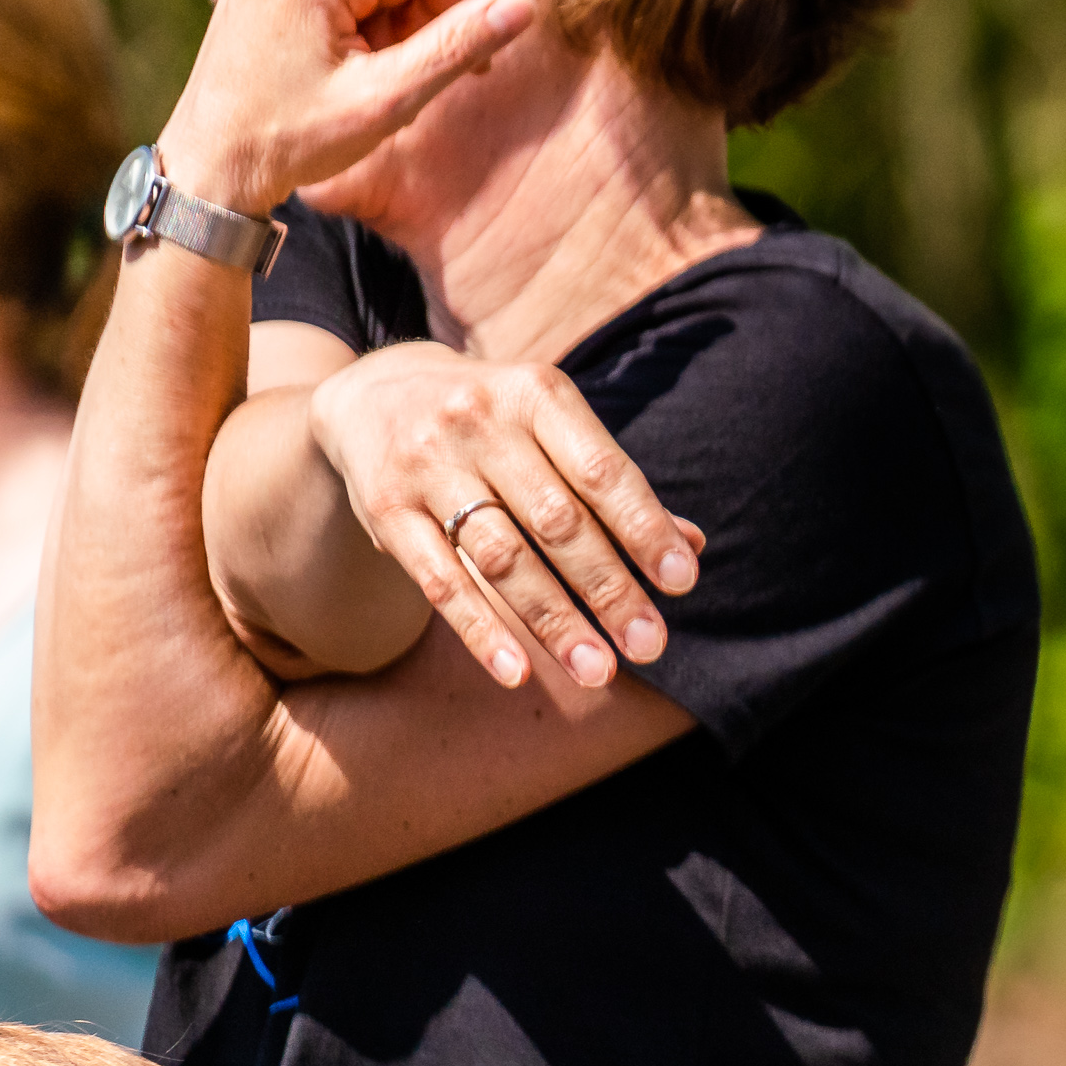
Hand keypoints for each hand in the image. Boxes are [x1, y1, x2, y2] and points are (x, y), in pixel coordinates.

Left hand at [156, 0, 534, 215]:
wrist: (211, 160)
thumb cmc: (293, 138)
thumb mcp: (388, 98)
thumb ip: (458, 45)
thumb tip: (523, 6)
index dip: (464, 10)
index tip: (467, 70)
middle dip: (421, 22)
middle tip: (401, 80)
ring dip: (393, 24)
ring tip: (366, 75)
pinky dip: (362, 17)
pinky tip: (343, 59)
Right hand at [305, 342, 703, 691]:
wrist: (373, 393)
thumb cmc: (497, 426)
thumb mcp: (552, 429)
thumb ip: (615, 487)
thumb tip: (691, 546)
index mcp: (537, 394)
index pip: (602, 471)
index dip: (644, 528)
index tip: (682, 582)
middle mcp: (480, 423)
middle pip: (556, 521)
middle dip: (609, 589)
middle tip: (650, 645)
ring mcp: (427, 466)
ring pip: (502, 557)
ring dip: (554, 621)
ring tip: (598, 671)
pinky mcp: (385, 510)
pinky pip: (438, 580)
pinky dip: (480, 629)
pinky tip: (518, 671)